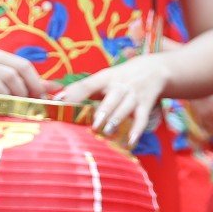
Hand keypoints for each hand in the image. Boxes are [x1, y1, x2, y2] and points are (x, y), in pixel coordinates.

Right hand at [0, 48, 50, 113]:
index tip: (40, 100)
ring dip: (2, 95)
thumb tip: (57, 86)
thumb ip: (29, 83)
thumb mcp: (5, 82)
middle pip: (10, 72)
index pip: (23, 65)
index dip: (35, 83)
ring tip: (7, 109)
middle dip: (22, 92)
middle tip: (26, 107)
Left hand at [58, 54, 174, 147]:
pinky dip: (136, 131)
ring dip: (116, 120)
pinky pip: (141, 119)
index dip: (74, 94)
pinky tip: (130, 143)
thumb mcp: (104, 78)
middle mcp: (120, 86)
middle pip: (111, 98)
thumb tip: (57, 99)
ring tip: (107, 132)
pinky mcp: (146, 105)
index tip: (60, 104)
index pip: (87, 85)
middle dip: (103, 111)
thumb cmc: (121, 77)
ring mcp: (134, 95)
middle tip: (92, 124)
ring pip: (125, 108)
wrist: (155, 69)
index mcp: (105, 78)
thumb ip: (84, 89)